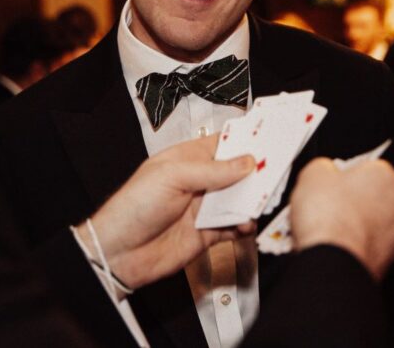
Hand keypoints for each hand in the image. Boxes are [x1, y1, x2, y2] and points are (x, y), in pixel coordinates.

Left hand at [79, 134, 253, 288]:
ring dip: (251, 200)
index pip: (221, 144)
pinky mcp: (207, 233)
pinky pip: (233, 226)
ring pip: (238, 200)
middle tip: (273, 172)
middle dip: (254, 172)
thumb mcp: (172, 177)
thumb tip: (244, 162)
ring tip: (262, 199)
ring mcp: (202, 208)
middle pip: (235, 172)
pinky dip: (244, 225)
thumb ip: (211, 170)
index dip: (243, 142)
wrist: (119, 253)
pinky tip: (245, 223)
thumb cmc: (132, 208)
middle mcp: (197, 182)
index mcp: (186, 159)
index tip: (266, 140)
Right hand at [289, 157, 393, 280]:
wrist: (331, 262)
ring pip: (372, 226)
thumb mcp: (313, 173)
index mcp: (386, 177)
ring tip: (325, 230)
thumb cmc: (329, 219)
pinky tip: (333, 247)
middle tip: (326, 206)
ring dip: (353, 226)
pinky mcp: (387, 263)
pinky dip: (353, 248)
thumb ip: (323, 167)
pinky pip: (368, 249)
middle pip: (372, 198)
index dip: (343, 176)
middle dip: (351, 202)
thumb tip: (323, 171)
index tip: (330, 184)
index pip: (366, 168)